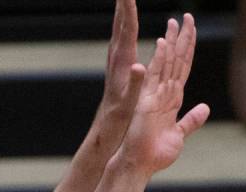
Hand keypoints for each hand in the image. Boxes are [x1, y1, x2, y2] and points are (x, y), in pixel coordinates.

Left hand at [97, 0, 143, 135]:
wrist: (107, 125)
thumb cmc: (121, 116)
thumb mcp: (130, 102)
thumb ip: (135, 84)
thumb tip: (139, 65)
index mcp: (123, 62)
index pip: (127, 29)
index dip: (129, 9)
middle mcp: (117, 56)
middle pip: (121, 22)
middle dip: (124, 2)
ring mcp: (115, 59)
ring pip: (120, 27)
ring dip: (123, 9)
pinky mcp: (117, 63)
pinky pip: (122, 35)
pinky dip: (125, 22)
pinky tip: (127, 19)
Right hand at [121, 13, 209, 176]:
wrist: (139, 164)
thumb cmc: (156, 154)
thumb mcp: (179, 134)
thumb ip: (191, 120)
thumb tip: (205, 108)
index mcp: (172, 99)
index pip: (183, 68)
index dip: (189, 49)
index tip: (192, 30)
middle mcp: (164, 93)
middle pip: (176, 60)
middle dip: (183, 38)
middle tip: (187, 16)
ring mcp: (154, 95)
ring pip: (166, 64)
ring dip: (171, 43)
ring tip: (174, 22)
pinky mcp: (145, 102)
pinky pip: (154, 78)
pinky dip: (159, 61)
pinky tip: (163, 45)